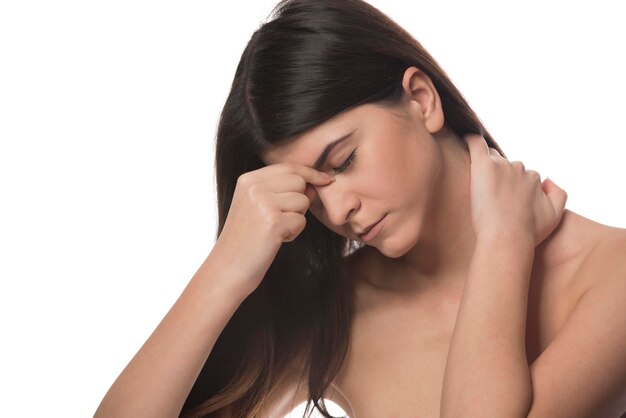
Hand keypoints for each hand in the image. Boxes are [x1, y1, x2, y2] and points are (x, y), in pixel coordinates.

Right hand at [210, 162, 333, 296]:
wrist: (228, 268)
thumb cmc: (246, 239)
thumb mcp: (257, 207)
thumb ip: (282, 191)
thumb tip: (315, 184)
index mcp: (248, 180)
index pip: (289, 167)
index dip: (310, 173)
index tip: (326, 180)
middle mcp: (254, 187)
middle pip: (299, 181)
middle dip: (299, 201)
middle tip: (280, 219)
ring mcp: (263, 203)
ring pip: (303, 201)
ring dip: (296, 219)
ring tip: (276, 230)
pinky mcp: (273, 222)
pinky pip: (301, 221)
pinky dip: (294, 233)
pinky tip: (276, 240)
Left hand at [464, 134, 567, 245]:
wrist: (507, 237)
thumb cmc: (528, 232)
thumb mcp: (556, 215)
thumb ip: (559, 193)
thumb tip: (548, 179)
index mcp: (535, 178)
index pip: (521, 175)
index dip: (511, 188)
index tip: (503, 201)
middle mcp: (520, 168)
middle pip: (506, 166)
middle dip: (499, 177)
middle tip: (491, 197)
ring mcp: (502, 165)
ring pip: (491, 159)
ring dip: (487, 169)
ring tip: (480, 186)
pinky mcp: (484, 166)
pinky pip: (476, 145)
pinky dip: (471, 140)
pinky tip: (465, 139)